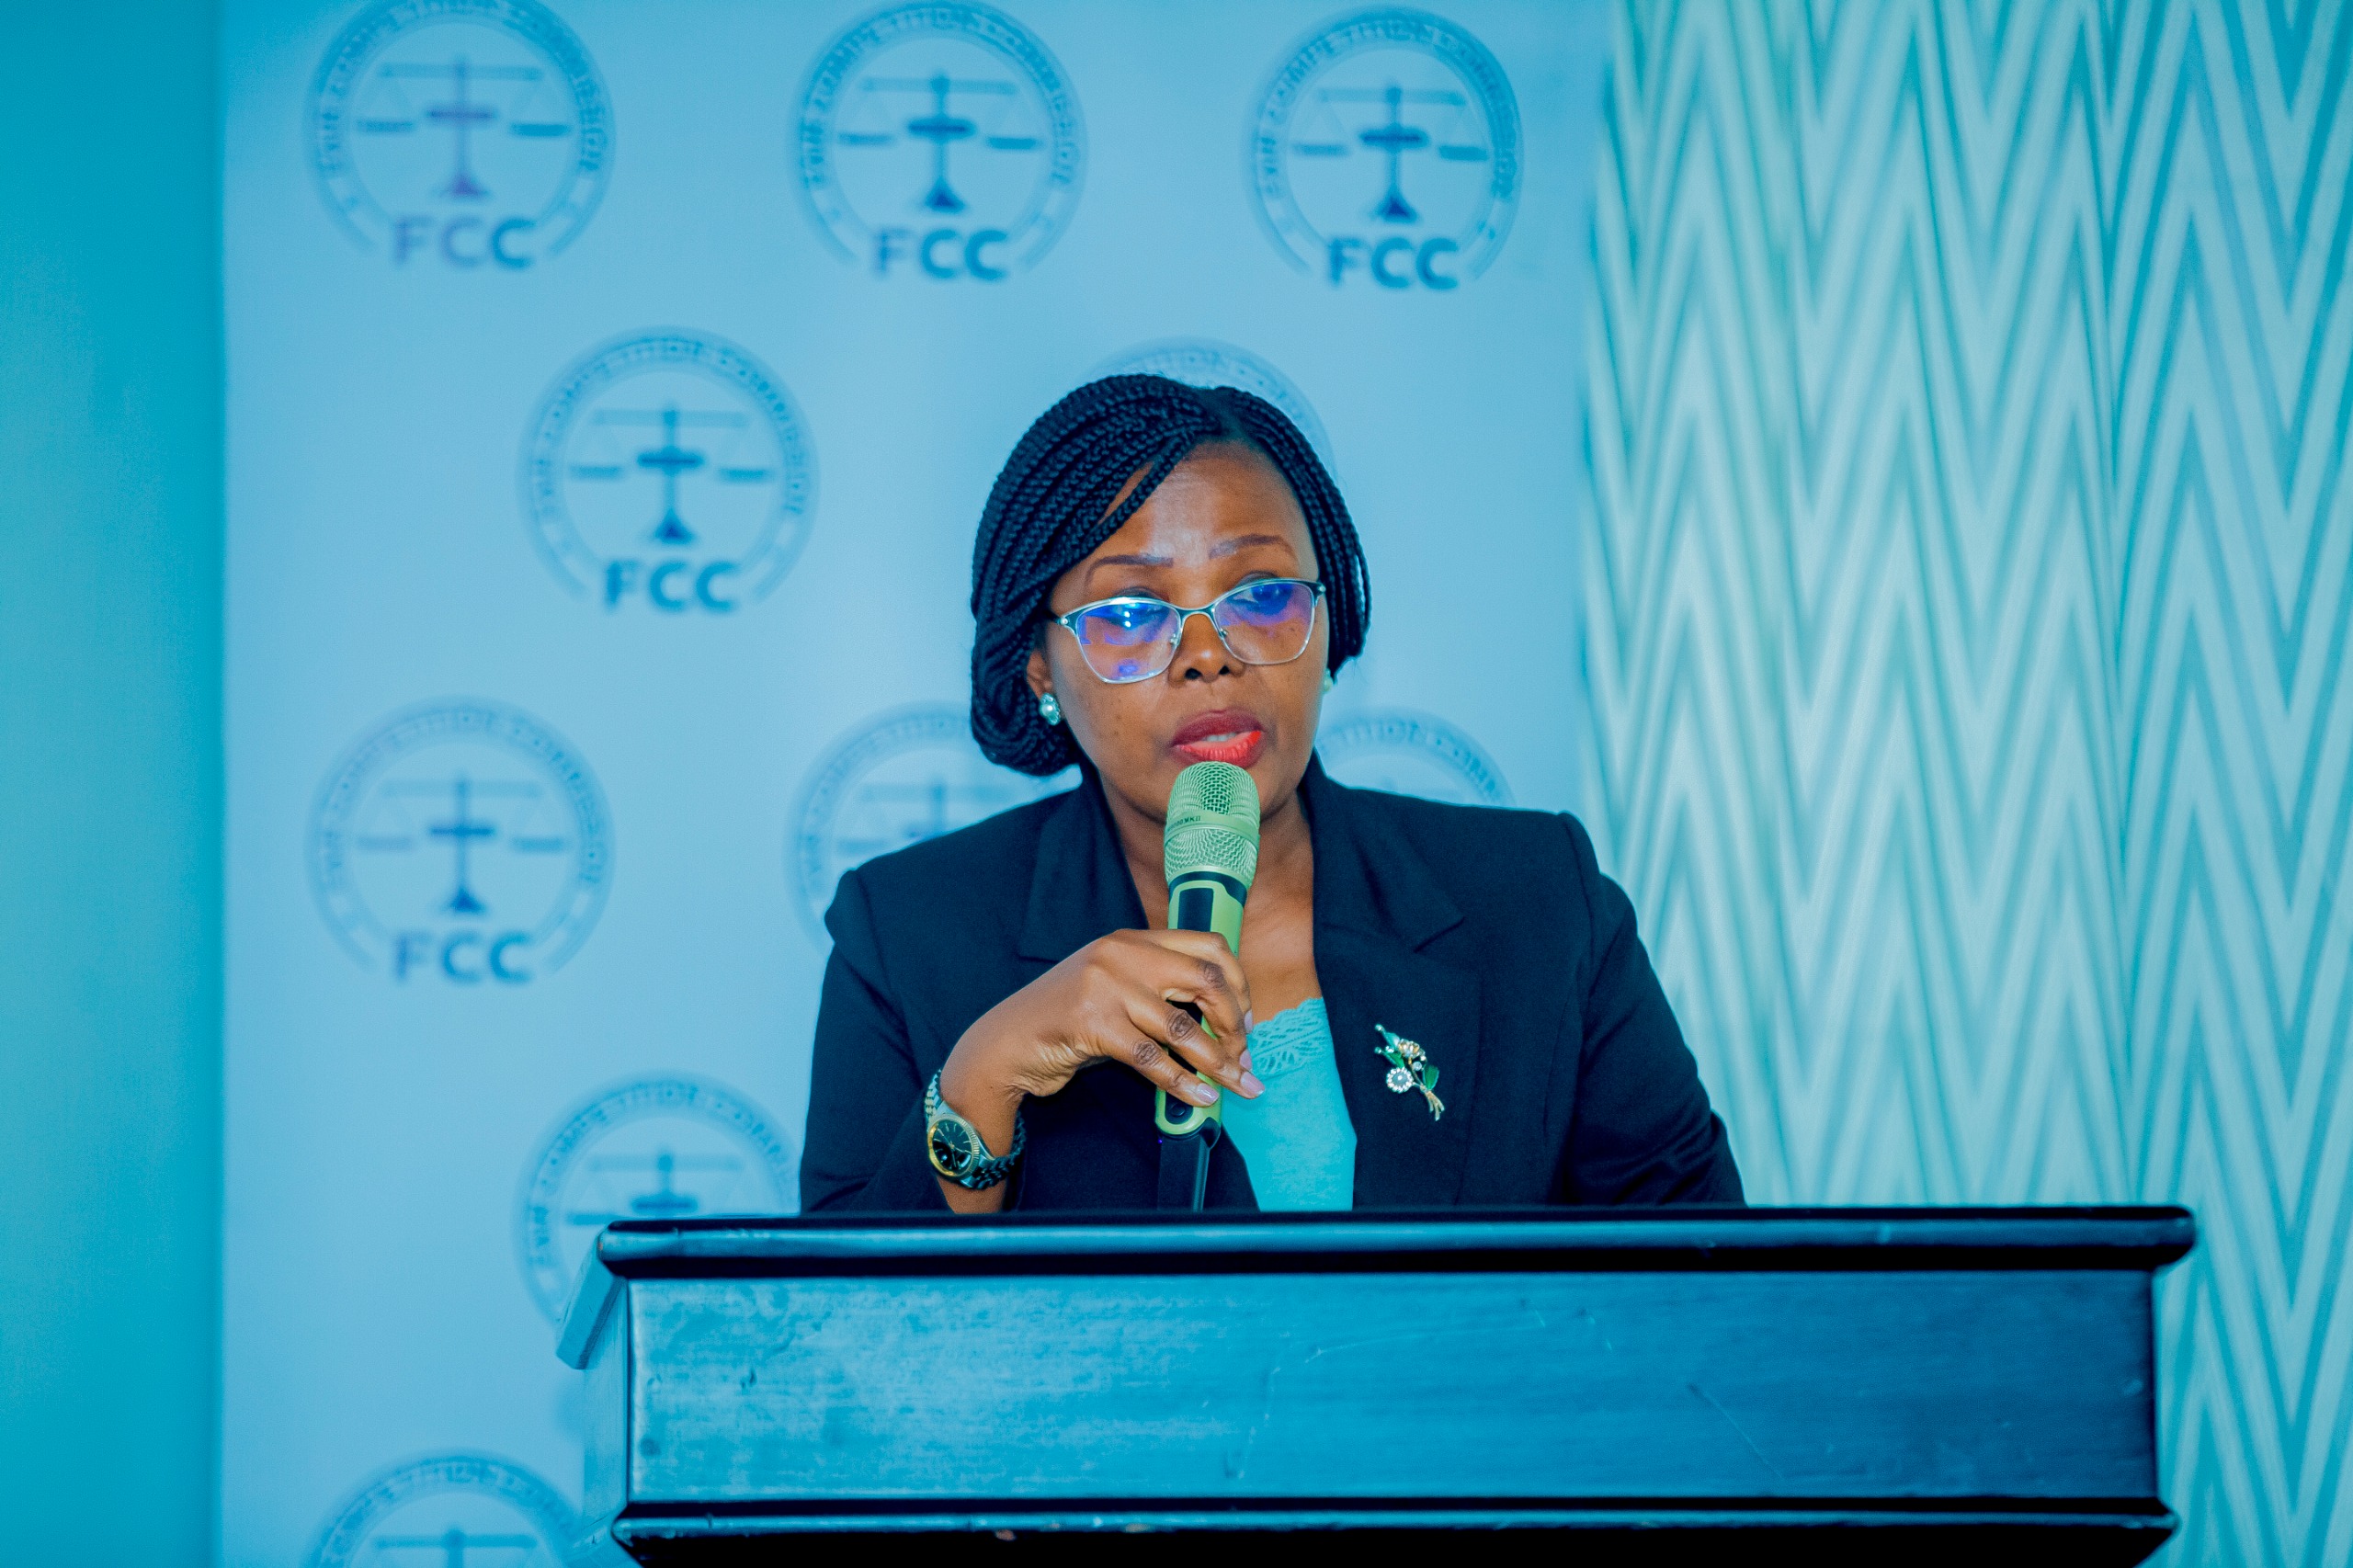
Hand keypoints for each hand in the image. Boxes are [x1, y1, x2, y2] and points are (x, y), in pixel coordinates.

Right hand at [933, 929, 1266, 1210]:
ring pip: (1184, 1028)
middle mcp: (1121, 954)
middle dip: (1235, 1023)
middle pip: (1206, 980)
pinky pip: (1153, 1060)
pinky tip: (1201, 1097)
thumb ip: (1159, 991)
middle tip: (1243, 1056)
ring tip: (1237, 1085)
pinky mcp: (1093, 1024)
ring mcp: (1106, 986)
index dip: (1238, 984)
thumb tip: (1225, 1025)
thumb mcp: (1114, 988)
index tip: (1247, 1020)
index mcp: (1133, 940)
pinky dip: (1183, 1082)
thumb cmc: (1066, 1021)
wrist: (1005, 1043)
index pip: (1209, 945)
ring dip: (1218, 1062)